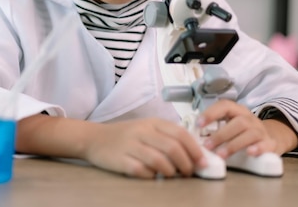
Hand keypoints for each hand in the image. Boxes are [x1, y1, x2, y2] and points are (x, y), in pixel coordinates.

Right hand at [82, 118, 206, 178]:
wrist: (94, 138)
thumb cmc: (125, 136)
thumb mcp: (146, 128)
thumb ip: (167, 136)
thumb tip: (194, 153)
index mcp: (152, 122)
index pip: (180, 133)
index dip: (195, 149)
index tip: (203, 162)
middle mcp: (142, 131)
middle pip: (172, 148)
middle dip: (186, 164)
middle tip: (189, 172)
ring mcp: (130, 145)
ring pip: (159, 161)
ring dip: (170, 172)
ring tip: (171, 175)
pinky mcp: (120, 160)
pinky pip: (142, 171)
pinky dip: (151, 176)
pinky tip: (152, 176)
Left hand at [197, 100, 296, 157]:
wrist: (271, 137)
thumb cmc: (242, 131)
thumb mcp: (229, 124)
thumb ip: (213, 128)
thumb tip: (191, 136)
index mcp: (237, 111)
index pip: (224, 106)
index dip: (211, 113)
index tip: (199, 124)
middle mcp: (249, 118)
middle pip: (237, 122)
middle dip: (220, 135)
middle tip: (207, 145)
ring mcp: (260, 130)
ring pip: (249, 133)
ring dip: (233, 144)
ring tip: (221, 155)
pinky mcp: (269, 144)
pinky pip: (265, 144)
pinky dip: (257, 148)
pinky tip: (249, 153)